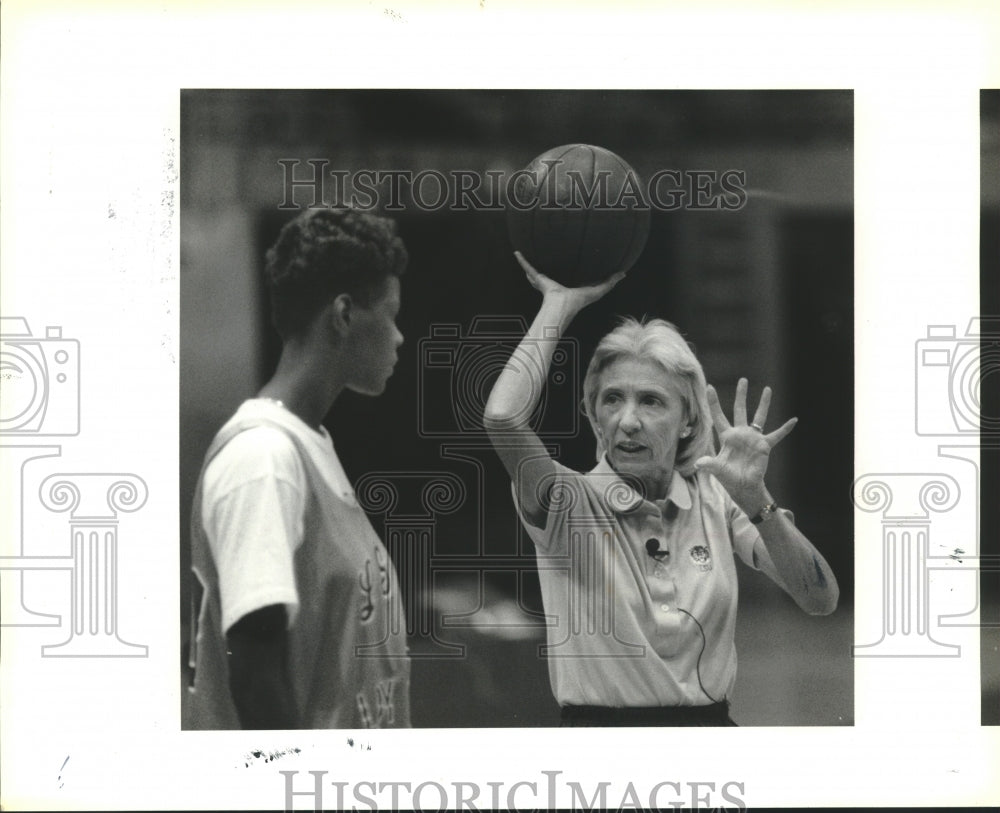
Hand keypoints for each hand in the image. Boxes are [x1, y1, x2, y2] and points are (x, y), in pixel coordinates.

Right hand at [514, 251, 625, 311]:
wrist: (562, 305)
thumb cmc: (578, 301)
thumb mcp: (597, 289)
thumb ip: (610, 282)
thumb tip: (624, 274)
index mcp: (564, 287)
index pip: (564, 276)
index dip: (564, 269)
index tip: (564, 261)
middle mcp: (552, 284)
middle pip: (546, 274)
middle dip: (543, 267)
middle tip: (541, 256)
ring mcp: (543, 281)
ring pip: (535, 271)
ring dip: (529, 263)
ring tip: (524, 253)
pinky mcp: (537, 277)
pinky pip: (528, 267)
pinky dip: (522, 261)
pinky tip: (517, 253)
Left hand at [694, 378, 796, 511]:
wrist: (743, 486)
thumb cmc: (728, 477)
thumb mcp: (717, 469)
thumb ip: (708, 464)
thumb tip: (697, 464)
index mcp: (726, 436)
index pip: (718, 416)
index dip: (714, 402)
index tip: (710, 387)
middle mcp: (740, 433)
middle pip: (740, 410)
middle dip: (741, 395)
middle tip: (743, 380)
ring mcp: (753, 438)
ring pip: (759, 417)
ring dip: (763, 404)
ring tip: (767, 389)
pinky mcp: (764, 446)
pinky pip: (777, 435)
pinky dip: (785, 428)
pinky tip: (794, 420)